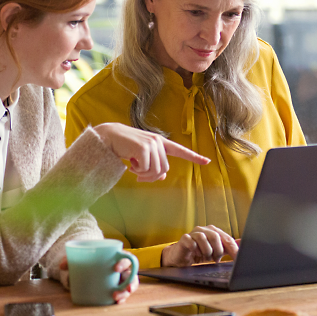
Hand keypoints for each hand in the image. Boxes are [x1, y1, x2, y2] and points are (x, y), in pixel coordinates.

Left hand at [57, 256, 139, 303]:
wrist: (88, 262)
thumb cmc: (89, 257)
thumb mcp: (82, 256)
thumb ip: (72, 259)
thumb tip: (62, 265)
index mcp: (117, 256)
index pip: (126, 257)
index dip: (124, 262)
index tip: (115, 268)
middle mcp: (122, 267)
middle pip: (132, 274)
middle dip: (131, 282)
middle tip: (124, 288)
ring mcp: (120, 278)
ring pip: (129, 285)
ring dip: (126, 292)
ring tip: (117, 298)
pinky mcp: (117, 287)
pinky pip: (123, 293)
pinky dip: (122, 298)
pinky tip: (117, 302)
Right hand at [93, 123, 208, 181]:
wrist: (109, 138)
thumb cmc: (125, 147)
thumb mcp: (141, 157)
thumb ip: (153, 164)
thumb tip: (162, 177)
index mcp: (160, 142)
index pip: (180, 150)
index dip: (194, 157)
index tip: (207, 161)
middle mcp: (158, 141)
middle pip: (164, 169)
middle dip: (151, 176)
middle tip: (138, 175)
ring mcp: (152, 144)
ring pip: (156, 171)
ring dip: (144, 175)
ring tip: (134, 168)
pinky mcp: (144, 148)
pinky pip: (145, 169)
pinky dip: (137, 171)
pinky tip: (130, 163)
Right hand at [161, 225, 238, 266]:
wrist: (182, 258)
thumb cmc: (200, 254)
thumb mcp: (217, 252)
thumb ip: (229, 247)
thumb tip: (242, 243)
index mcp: (214, 231)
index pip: (227, 238)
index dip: (233, 249)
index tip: (237, 260)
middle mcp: (204, 230)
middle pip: (215, 236)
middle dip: (217, 251)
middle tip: (215, 259)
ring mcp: (193, 233)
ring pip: (202, 238)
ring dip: (206, 251)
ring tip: (205, 257)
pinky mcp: (184, 238)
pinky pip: (191, 242)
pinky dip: (195, 250)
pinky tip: (195, 254)